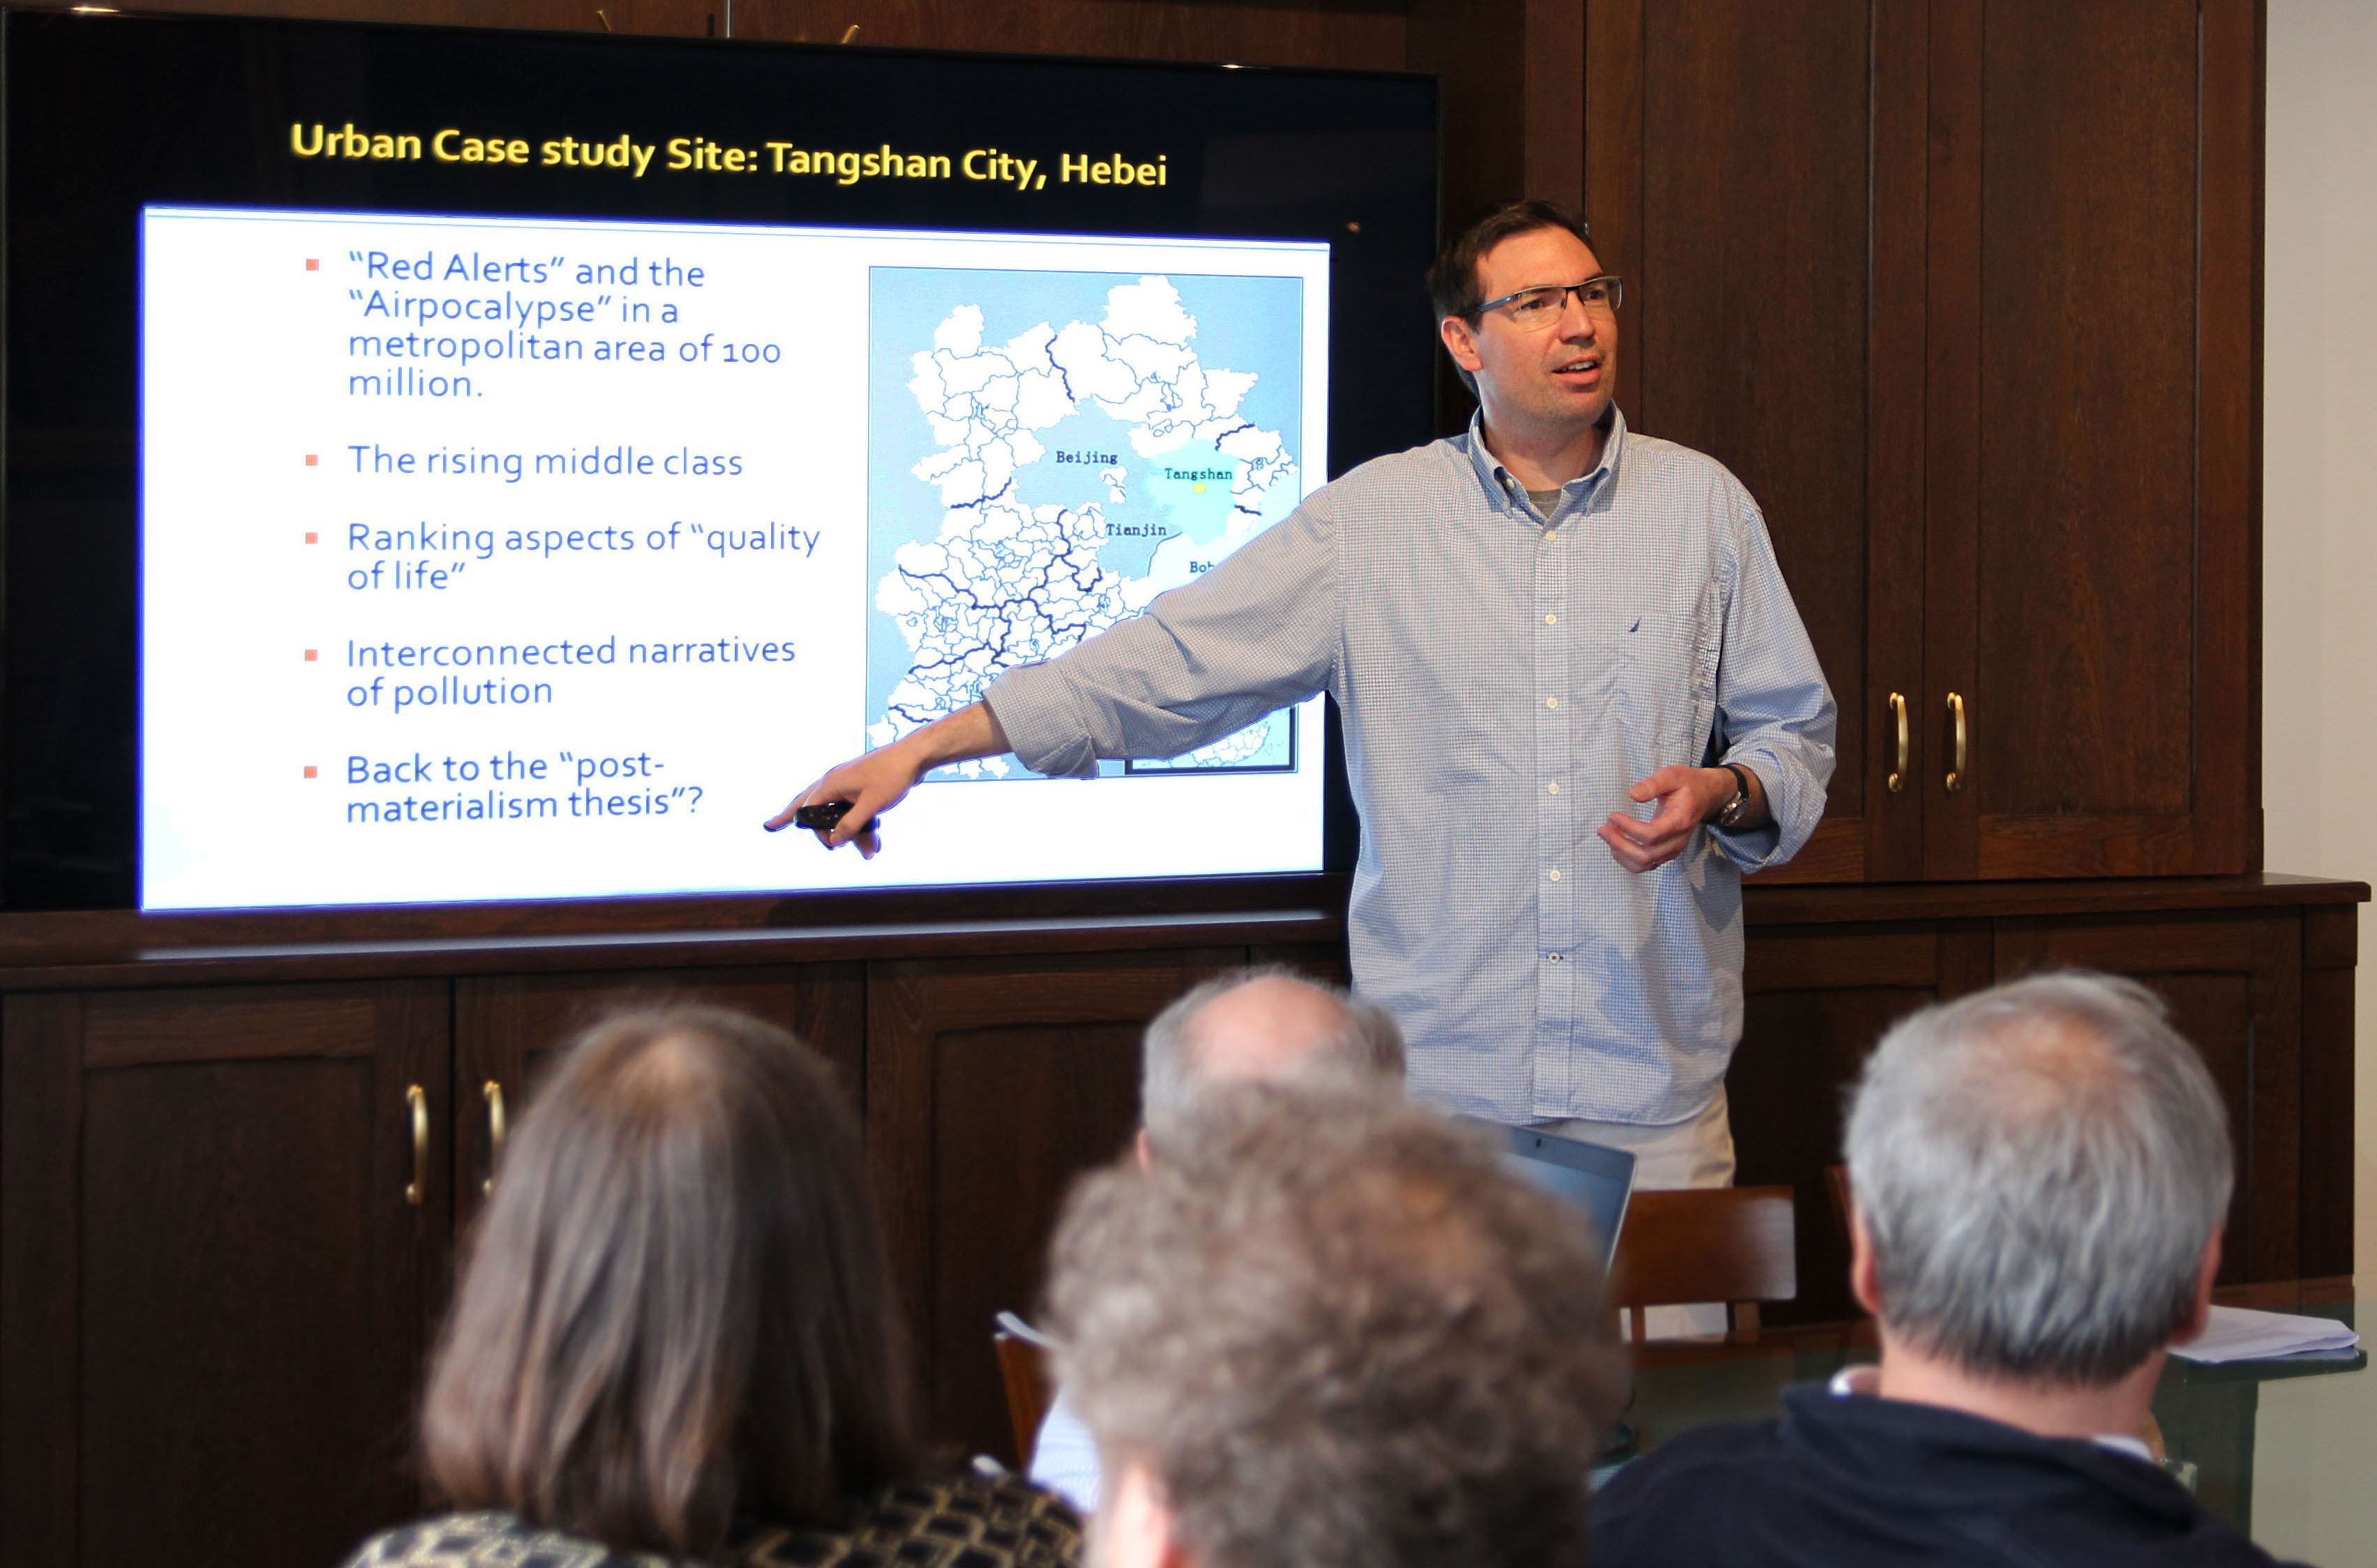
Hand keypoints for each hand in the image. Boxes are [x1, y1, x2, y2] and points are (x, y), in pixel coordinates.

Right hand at [763, 742, 924, 857]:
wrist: (915, 756)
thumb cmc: (892, 776)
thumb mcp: (871, 805)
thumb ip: (851, 825)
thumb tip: (834, 841)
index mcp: (831, 784)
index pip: (809, 810)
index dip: (817, 829)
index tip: (833, 843)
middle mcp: (836, 783)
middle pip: (815, 806)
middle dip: (819, 826)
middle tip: (791, 833)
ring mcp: (850, 785)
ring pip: (843, 813)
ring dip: (855, 833)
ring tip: (869, 852)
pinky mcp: (863, 788)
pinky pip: (857, 810)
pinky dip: (864, 824)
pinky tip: (875, 840)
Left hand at [1597, 766, 1734, 873]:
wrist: (1705, 797)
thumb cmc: (1687, 784)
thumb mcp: (1672, 775)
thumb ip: (1653, 784)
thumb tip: (1633, 794)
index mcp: (1680, 821)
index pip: (1652, 835)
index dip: (1629, 828)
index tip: (1613, 815)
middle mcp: (1677, 841)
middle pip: (1646, 855)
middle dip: (1619, 844)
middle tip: (1603, 829)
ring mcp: (1672, 850)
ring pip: (1643, 864)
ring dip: (1621, 853)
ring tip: (1607, 835)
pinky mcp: (1666, 854)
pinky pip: (1645, 865)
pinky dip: (1626, 859)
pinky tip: (1615, 844)